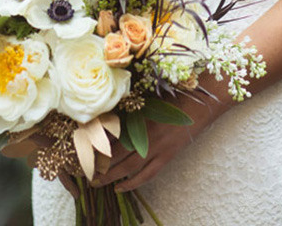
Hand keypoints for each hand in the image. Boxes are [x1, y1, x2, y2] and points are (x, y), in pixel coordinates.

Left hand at [94, 76, 229, 191]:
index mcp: (138, 114)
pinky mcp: (167, 156)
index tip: (79, 147)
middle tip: (82, 170)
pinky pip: (147, 174)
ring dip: (109, 176)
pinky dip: (132, 183)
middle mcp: (144, 132)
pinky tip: (120, 188)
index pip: (110, 132)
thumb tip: (110, 110)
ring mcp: (156, 146)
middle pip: (115, 152)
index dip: (93, 141)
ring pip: (128, 166)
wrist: (202, 102)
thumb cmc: (176, 92)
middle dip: (97, 162)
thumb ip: (131, 104)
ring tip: (95, 182)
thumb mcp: (150, 94)